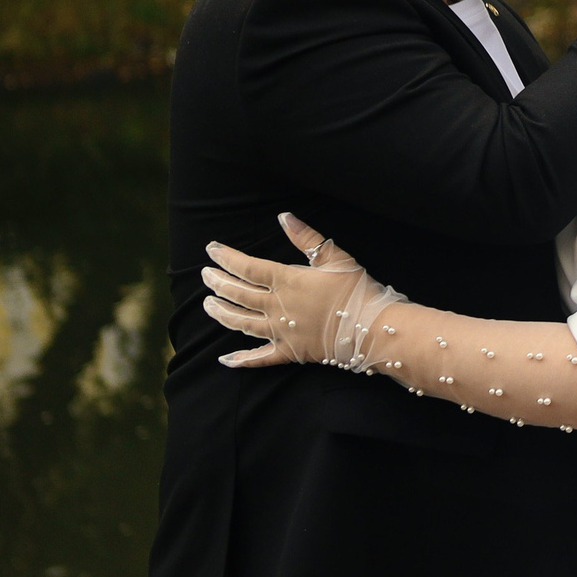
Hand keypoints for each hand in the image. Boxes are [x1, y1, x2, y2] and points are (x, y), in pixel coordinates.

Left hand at [202, 212, 397, 369]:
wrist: (371, 327)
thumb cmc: (356, 289)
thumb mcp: (335, 257)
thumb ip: (306, 237)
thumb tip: (283, 216)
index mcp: (287, 281)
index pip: (248, 267)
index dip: (226, 258)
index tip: (211, 250)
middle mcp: (277, 307)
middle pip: (239, 294)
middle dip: (218, 283)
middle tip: (204, 275)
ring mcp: (281, 332)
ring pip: (242, 322)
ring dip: (222, 313)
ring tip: (208, 305)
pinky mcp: (289, 352)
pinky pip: (260, 358)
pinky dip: (242, 360)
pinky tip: (225, 360)